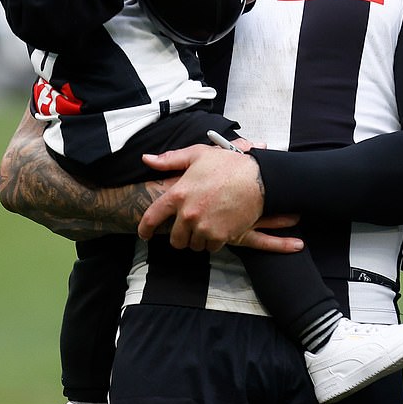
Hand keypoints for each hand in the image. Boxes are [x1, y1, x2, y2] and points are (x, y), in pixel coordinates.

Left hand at [138, 144, 301, 252]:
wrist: (258, 178)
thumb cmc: (228, 164)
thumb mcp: (197, 155)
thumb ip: (169, 160)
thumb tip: (146, 159)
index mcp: (178, 194)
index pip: (152, 217)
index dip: (145, 229)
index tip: (144, 234)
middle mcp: (188, 214)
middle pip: (175, 240)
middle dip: (180, 236)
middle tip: (189, 228)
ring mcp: (204, 227)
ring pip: (193, 245)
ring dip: (198, 238)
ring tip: (207, 225)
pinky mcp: (221, 236)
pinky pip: (211, 247)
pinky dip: (214, 241)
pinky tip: (219, 228)